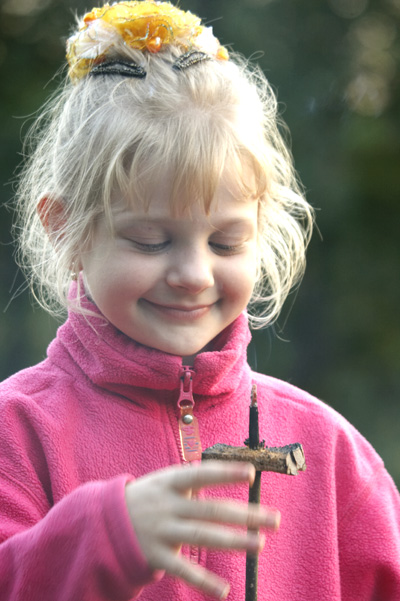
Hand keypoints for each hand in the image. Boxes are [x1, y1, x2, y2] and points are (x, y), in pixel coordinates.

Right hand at [125, 461, 279, 598]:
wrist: (106, 521)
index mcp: (170, 482)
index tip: (251, 473)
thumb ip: (194, 479)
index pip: (202, 474)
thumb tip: (231, 471)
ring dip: (233, 541)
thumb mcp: (165, 480)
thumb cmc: (148, 496)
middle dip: (244, 514)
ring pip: (202, 537)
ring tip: (260, 543)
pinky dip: (203, 581)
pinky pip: (183, 570)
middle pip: (211, 510)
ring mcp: (162, 531)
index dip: (226, 473)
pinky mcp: (156, 556)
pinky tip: (224, 591)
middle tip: (274, 518)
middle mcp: (168, 505)